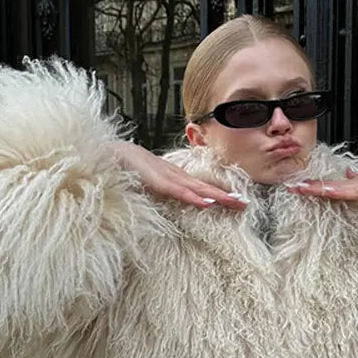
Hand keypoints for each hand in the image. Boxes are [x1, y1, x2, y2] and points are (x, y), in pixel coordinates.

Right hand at [110, 140, 246, 209]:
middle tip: (245, 204)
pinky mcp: (158, 182)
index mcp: (175, 178)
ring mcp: (167, 177)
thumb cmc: (130, 170)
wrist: (112, 154)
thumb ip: (163, 192)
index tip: (237, 201)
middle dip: (226, 196)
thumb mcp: (150, 184)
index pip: (202, 187)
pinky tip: (207, 202)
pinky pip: (179, 191)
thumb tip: (177, 202)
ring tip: (234, 202)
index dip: (220, 194)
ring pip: (197, 188)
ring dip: (216, 196)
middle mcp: (175, 176)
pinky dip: (193, 197)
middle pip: (205, 187)